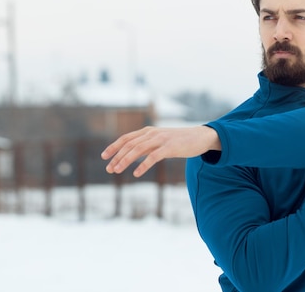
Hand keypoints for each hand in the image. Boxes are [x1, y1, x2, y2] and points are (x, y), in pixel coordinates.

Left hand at [101, 125, 220, 177]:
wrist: (200, 137)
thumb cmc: (179, 141)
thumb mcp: (160, 140)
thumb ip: (147, 145)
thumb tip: (132, 154)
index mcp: (148, 131)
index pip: (126, 138)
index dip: (114, 146)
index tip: (104, 157)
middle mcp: (152, 133)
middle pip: (129, 144)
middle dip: (117, 156)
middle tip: (109, 169)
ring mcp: (161, 139)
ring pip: (138, 149)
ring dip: (125, 160)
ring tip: (117, 170)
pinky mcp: (170, 147)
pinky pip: (153, 156)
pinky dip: (143, 165)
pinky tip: (136, 173)